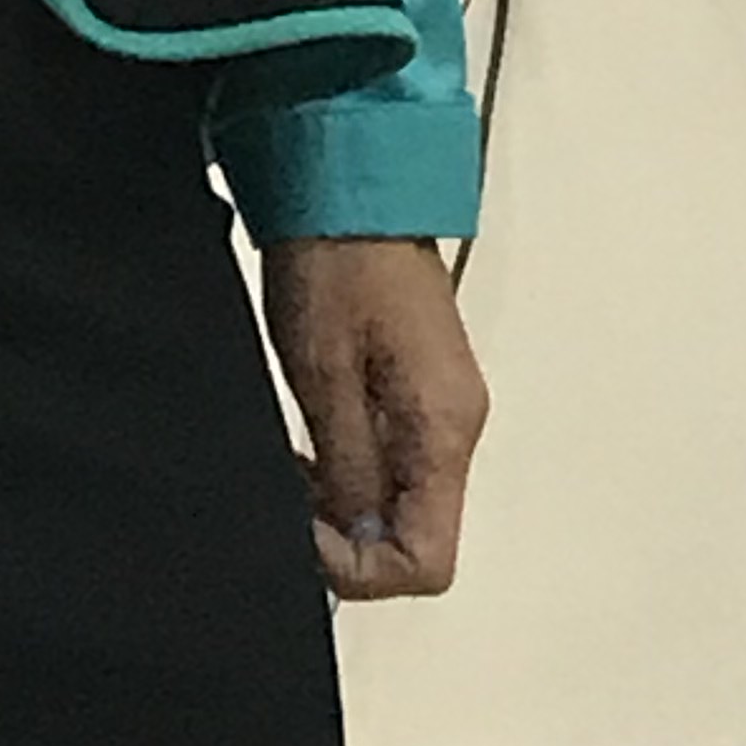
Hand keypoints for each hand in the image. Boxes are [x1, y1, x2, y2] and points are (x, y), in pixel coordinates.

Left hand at [259, 236, 488, 600]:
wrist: (350, 176)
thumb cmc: (335, 264)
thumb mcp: (324, 375)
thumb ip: (348, 469)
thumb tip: (358, 542)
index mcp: (446, 429)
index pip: (428, 562)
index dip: (359, 569)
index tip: (302, 525)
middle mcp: (459, 424)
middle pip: (418, 534)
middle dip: (347, 535)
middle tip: (286, 491)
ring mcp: (444, 400)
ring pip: (404, 498)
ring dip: (345, 500)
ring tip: (290, 459)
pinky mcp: (422, 380)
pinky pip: (397, 457)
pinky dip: (351, 464)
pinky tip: (309, 435)